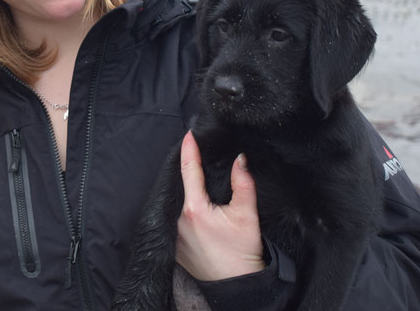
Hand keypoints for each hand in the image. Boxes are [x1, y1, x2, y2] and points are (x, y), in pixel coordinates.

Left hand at [175, 131, 264, 281]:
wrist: (235, 285)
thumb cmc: (242, 252)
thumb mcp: (247, 215)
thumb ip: (243, 183)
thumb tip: (240, 158)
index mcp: (194, 209)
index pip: (189, 171)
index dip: (190, 150)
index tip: (189, 134)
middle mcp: (176, 220)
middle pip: (178, 184)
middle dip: (186, 167)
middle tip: (193, 148)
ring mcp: (171, 233)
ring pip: (174, 200)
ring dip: (182, 187)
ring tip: (191, 171)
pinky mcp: (171, 243)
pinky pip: (172, 216)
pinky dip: (179, 205)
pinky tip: (188, 199)